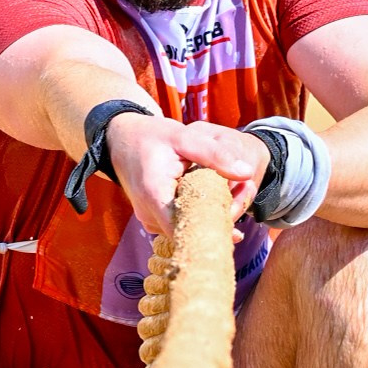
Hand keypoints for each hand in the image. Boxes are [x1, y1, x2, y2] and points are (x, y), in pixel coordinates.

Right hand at [107, 114, 269, 235]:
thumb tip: (247, 172)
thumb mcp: (184, 136)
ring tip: (238, 194)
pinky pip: (180, 226)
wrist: (121, 140)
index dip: (215, 226)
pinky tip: (220, 204)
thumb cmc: (151, 136)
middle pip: (191, 231)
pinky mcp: (154, 220)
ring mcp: (150, 221)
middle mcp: (149, 215)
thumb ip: (215, 154)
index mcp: (155, 195)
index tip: (238, 213)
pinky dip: (200, 217)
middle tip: (246, 195)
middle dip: (222, 220)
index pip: (188, 227)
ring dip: (213, 219)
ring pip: (187, 230)